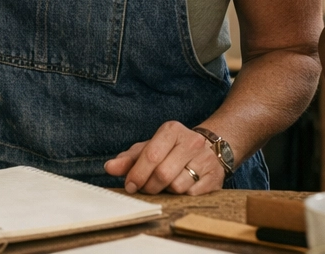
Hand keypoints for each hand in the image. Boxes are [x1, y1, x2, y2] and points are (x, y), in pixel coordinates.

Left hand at [103, 121, 224, 194]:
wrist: (210, 148)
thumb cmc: (173, 150)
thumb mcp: (150, 148)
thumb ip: (129, 158)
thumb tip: (109, 167)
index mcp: (172, 130)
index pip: (151, 155)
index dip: (137, 174)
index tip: (130, 185)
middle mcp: (191, 141)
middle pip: (163, 174)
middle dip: (150, 186)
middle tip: (147, 189)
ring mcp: (205, 159)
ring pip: (178, 186)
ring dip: (167, 191)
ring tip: (167, 184)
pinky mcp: (215, 176)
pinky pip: (192, 194)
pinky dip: (183, 195)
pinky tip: (182, 187)